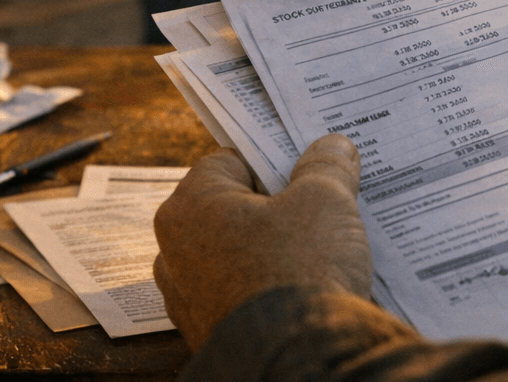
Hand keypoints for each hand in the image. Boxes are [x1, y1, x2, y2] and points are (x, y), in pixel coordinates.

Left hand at [152, 134, 372, 348]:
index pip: (228, 161)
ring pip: (234, 254)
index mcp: (188, 207)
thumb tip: (333, 147)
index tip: (305, 165)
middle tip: (318, 203)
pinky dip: (266, 287)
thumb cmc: (300, 268)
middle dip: (273, 206)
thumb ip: (326, 167)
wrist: (297, 360)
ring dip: (270, 249)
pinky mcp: (210, 334)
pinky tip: (304, 286)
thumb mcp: (325, 199)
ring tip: (319, 248)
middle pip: (230, 208)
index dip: (271, 159)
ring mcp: (188, 300)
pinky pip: (240, 294)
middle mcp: (173, 252)